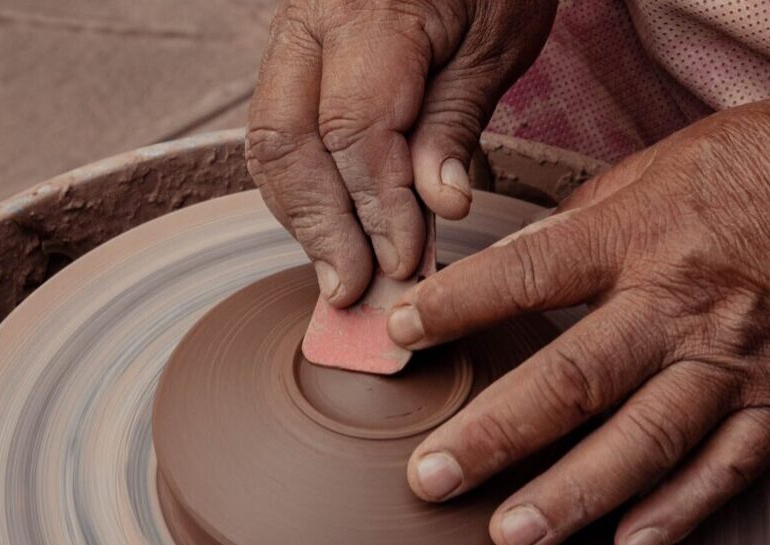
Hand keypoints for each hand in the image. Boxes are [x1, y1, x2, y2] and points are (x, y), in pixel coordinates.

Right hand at [246, 0, 555, 305]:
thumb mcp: (498, 40)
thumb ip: (455, 123)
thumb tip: (435, 206)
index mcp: (368, 8)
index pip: (353, 130)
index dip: (376, 208)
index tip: (403, 262)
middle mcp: (311, 19)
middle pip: (286, 142)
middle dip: (320, 227)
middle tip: (353, 291)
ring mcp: (293, 35)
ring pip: (271, 143)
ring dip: (304, 218)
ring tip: (342, 275)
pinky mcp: (295, 56)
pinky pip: (281, 131)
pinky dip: (306, 189)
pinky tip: (335, 232)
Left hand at [387, 89, 769, 544]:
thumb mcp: (675, 159)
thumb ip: (594, 216)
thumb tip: (524, 254)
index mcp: (646, 237)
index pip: (529, 275)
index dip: (457, 306)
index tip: (398, 334)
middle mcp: (681, 310)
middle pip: (573, 383)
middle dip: (494, 436)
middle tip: (429, 479)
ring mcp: (734, 368)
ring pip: (642, 446)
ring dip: (571, 497)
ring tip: (508, 535)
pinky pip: (725, 473)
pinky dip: (678, 514)